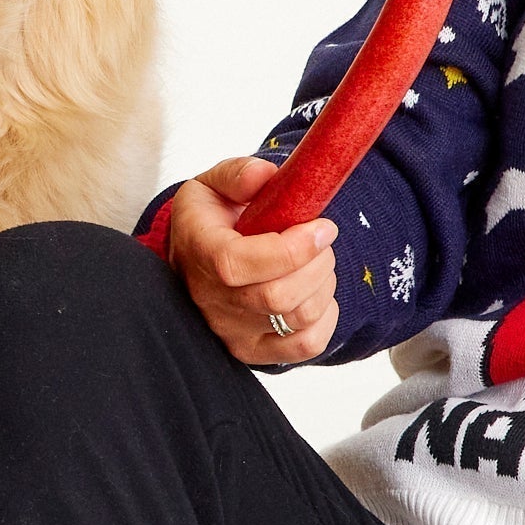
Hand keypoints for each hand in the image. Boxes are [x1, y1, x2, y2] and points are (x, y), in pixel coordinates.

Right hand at [167, 157, 338, 366]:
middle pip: (277, 296)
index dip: (291, 249)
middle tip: (322, 240)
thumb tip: (263, 176)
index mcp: (200, 252)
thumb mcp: (213, 184)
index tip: (321, 227)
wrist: (199, 258)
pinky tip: (316, 292)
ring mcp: (232, 331)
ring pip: (298, 319)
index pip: (239, 264)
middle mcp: (211, 300)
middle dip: (317, 263)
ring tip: (317, 262)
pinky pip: (306, 345)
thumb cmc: (211, 220)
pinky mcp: (254, 350)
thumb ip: (237, 174)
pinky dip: (326, 317)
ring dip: (323, 285)